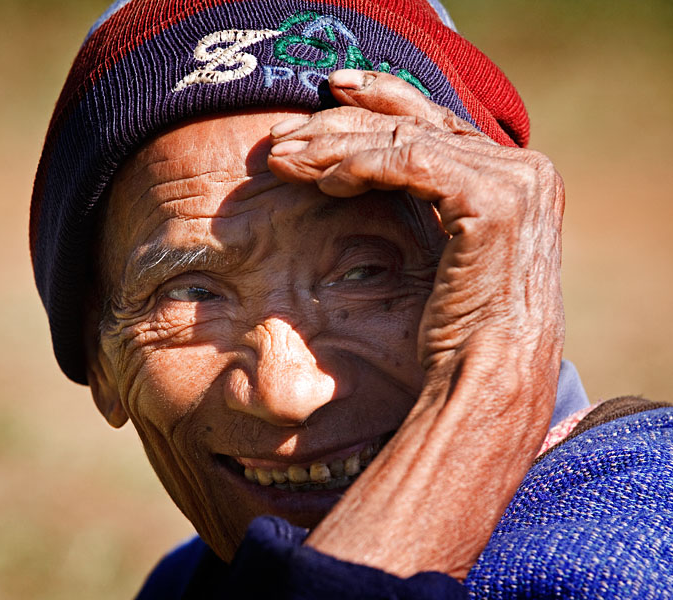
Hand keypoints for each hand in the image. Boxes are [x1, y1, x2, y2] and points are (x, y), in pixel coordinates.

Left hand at [267, 70, 564, 578]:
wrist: (485, 385)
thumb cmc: (455, 337)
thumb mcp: (436, 256)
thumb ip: (423, 206)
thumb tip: (359, 176)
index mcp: (512, 180)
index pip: (435, 122)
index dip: (379, 101)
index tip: (326, 96)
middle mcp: (524, 170)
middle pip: (415, 122)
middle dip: (340, 122)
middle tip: (282, 134)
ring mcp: (516, 180)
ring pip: (404, 138)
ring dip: (334, 145)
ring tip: (282, 159)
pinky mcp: (492, 199)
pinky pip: (410, 163)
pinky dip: (360, 165)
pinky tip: (321, 180)